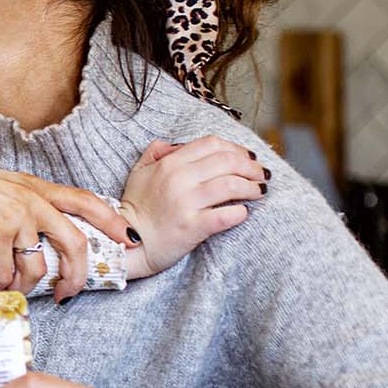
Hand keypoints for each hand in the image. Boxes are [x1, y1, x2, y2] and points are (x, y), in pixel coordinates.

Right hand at [0, 152, 134, 300]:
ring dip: (23, 288)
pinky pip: (3, 274)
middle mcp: (31, 200)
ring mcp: (16, 216)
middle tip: (67, 294)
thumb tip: (25, 235)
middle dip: (76, 275)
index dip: (110, 220)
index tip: (126, 238)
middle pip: (74, 242)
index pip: (84, 200)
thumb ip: (15, 202)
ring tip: (8, 292)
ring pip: (35, 267)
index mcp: (33, 187)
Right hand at [119, 136, 265, 278]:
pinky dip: (240, 212)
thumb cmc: (136, 209)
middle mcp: (177, 179)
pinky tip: (243, 212)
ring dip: (252, 187)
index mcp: (169, 163)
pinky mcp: (192, 226)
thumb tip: (172, 144)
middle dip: (252, 166)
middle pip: (227, 161)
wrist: (126, 244)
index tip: (247, 157)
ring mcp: (185, 203)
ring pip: (231, 185)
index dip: (235, 148)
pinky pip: (225, 215)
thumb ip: (155, 153)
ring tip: (259, 191)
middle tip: (262, 174)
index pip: (211, 144)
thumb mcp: (138, 173)